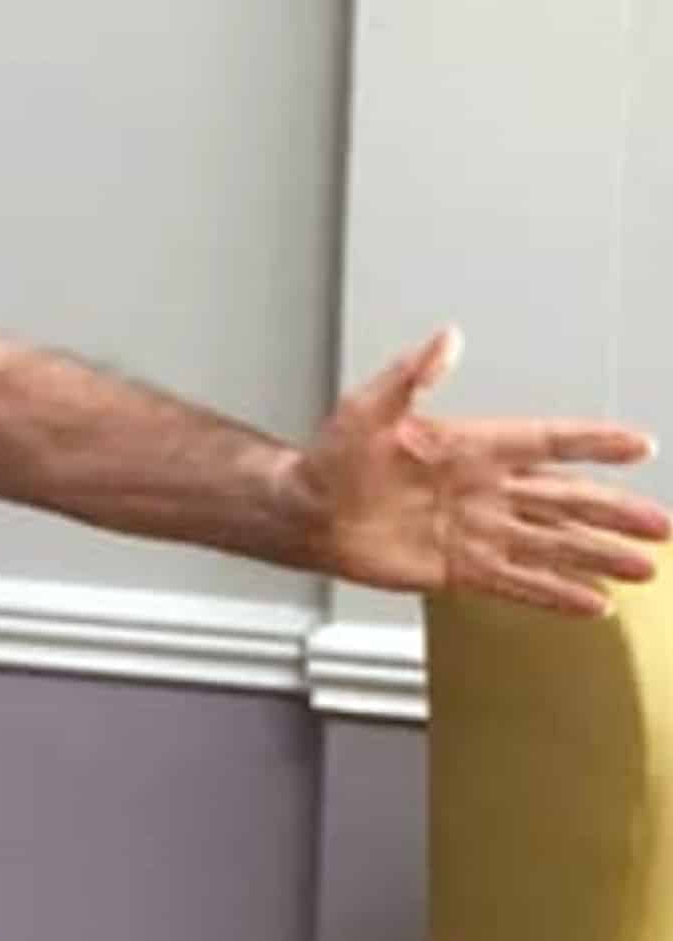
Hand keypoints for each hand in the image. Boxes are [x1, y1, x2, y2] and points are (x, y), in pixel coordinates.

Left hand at [310, 326, 666, 614]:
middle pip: (564, 499)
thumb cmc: (330, 457)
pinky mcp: (460, 567)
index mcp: (468, 446)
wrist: (305, 511)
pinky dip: (556, 593)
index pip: (544, 441)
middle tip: (663, 525)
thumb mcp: (366, 408)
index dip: (590, 443)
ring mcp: (475, 529)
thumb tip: (447, 337)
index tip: (638, 443)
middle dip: (614, 511)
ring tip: (644, 567)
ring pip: (551, 543)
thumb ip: (410, 375)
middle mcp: (482, 488)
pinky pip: (518, 581)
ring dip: (597, 555)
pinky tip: (593, 603)